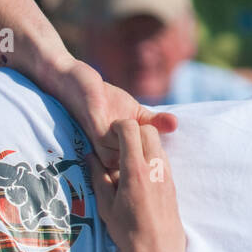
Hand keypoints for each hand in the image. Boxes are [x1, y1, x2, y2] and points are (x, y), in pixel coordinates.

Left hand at [46, 58, 176, 171]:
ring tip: (141, 132)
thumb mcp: (136, 112)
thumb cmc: (104, 99)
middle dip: (146, 163)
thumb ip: (154, 122)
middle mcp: (106, 152)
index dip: (152, 171)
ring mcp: (98, 142)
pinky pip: (109, 142)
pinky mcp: (93, 127)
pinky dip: (122, 135)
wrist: (75, 79)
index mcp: (117, 152)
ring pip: (119, 159)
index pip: (137, 170)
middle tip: (157, 158)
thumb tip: (177, 125)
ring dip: (133, 147)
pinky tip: (130, 123)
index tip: (165, 173)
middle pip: (129, 170)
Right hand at [91, 122, 184, 251]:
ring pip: (158, 143)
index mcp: (135, 169)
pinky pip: (163, 159)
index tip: (109, 137)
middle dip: (133, 131)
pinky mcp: (172, 184)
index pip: (130, 127)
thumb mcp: (105, 205)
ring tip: (128, 163)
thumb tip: (89, 156)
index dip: (118, 126)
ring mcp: (166, 174)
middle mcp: (155, 167)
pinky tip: (140, 177)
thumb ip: (97, 176)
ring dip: (143, 145)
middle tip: (118, 147)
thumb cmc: (128, 231)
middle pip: (148, 130)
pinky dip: (151, 159)